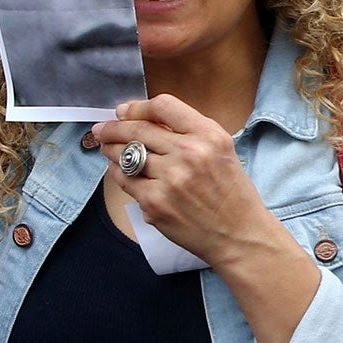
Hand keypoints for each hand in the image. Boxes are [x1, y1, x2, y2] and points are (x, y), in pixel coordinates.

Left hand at [95, 96, 276, 267]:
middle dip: (113, 128)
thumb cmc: (233, 195)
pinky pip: (123, 179)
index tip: (126, 112)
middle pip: (137, 128)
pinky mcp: (155, 202)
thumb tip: (146, 121)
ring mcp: (170, 179)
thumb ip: (190, 133)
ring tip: (109, 149)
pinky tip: (123, 173)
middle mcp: (189, 153)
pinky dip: (118, 173)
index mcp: (210, 136)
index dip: (138, 107)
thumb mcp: (223, 153)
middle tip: (102, 130)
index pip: (163, 106)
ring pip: (125, 153)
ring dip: (111, 149)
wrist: (240, 236)